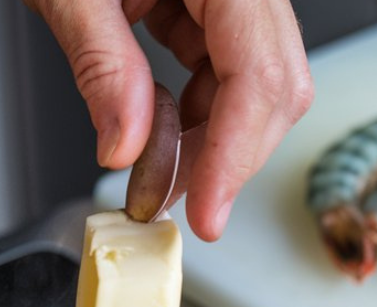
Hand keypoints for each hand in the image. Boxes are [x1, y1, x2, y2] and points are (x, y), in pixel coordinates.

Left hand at [27, 0, 312, 240]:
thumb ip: (101, 66)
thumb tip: (127, 146)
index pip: (259, 70)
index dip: (236, 153)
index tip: (207, 214)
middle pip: (275, 82)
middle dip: (228, 154)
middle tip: (180, 205)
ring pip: (253, 84)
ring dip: (210, 140)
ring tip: (156, 173)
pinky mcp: (208, 1)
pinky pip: (221, 68)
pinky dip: (193, 111)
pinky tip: (158, 130)